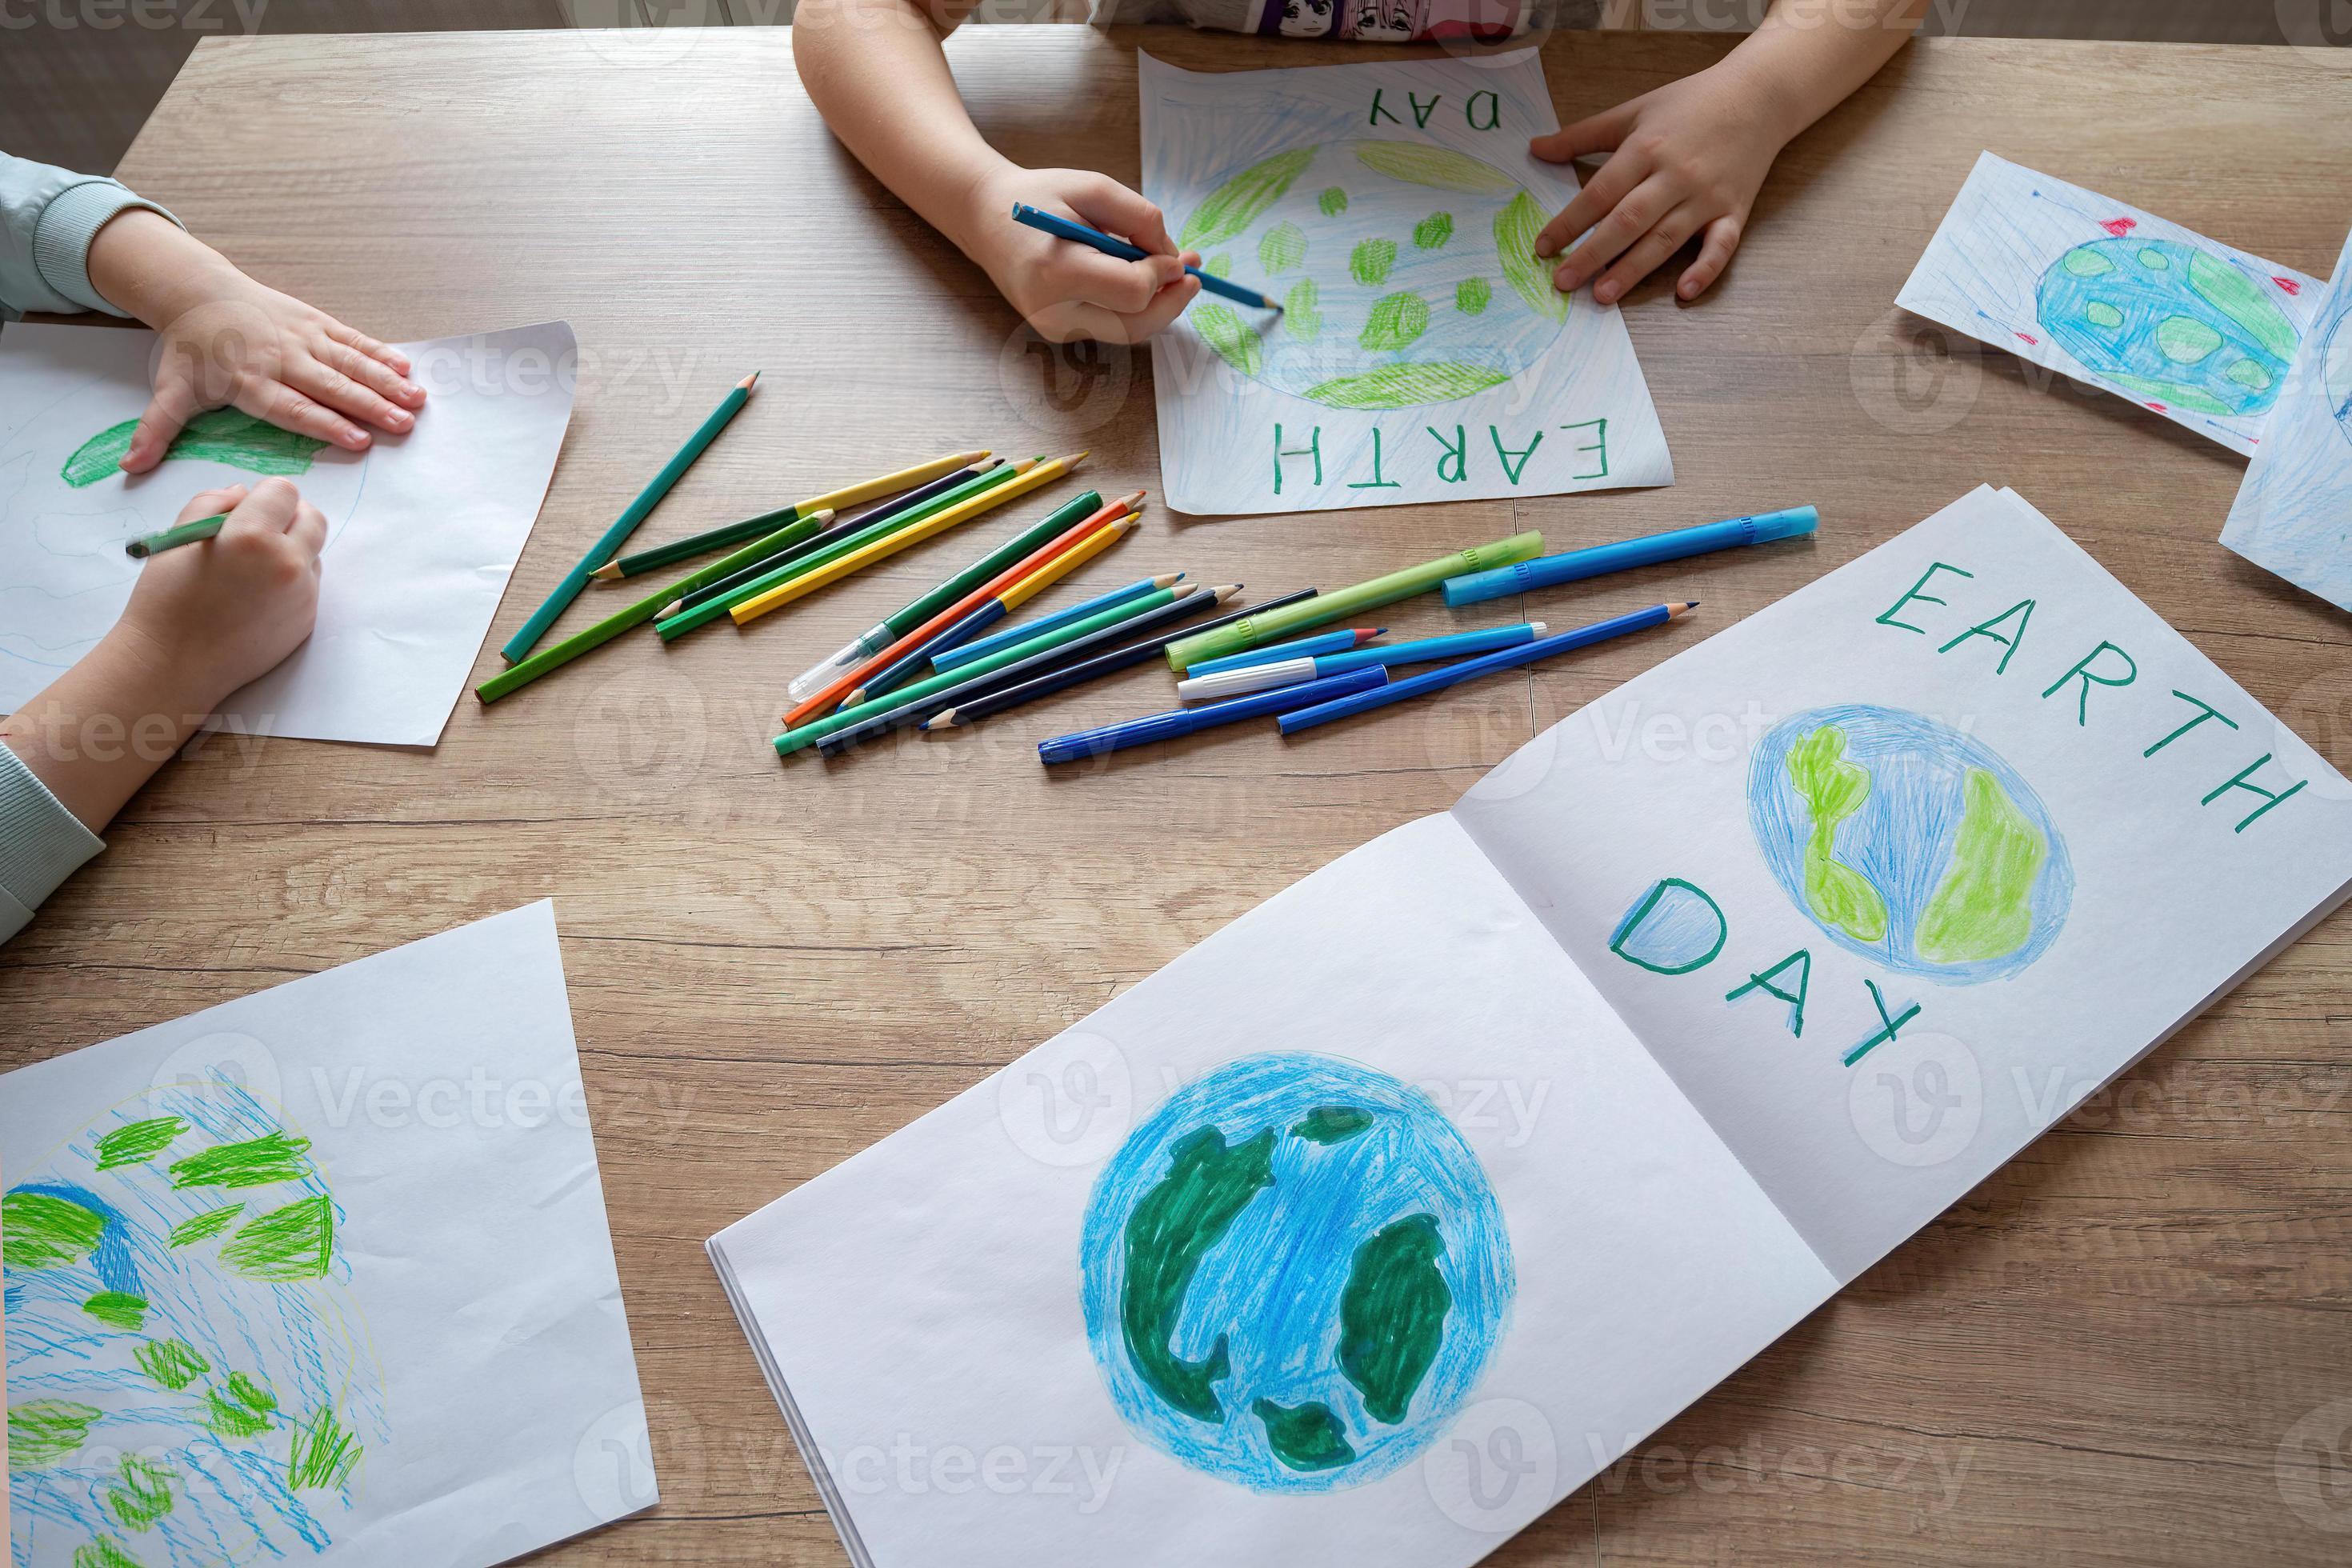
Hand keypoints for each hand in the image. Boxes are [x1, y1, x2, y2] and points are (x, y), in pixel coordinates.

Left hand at [83, 210, 426, 473]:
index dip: (324, 423)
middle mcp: (280, 358)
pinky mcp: (314, 321)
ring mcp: (301, 337)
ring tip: (417, 399)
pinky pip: (351, 339)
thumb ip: (157, 429)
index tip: (356, 439)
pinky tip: (404, 366)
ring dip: (385, 381)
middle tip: (403, 424)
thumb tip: (130, 467)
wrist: (198, 290)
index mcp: (250, 380)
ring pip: (348, 362)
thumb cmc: (193, 350)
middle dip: (369, 405)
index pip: (292, 407)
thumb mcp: (172, 389)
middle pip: (330, 386)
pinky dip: (378, 352)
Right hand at [115, 480, 326, 713]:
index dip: (266, 495)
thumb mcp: (178, 538)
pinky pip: (309, 585)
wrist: (175, 665)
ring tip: (250, 568)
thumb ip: (212, 503)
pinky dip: (290, 580)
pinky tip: (256, 596)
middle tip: (259, 528)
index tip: (248, 508)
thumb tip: (243, 492)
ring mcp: (303, 595)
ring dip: (291, 549)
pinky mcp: (308, 620)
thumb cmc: (166, 599)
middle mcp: (288, 563)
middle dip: (289, 516)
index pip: (285, 491)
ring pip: (313, 552)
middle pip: (313, 518)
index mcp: (253, 536)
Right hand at [961, 164, 1201, 344]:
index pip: (1132, 292)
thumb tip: (1174, 258)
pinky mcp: (1058, 333)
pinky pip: (1112, 327)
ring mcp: (1053, 329)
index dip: (1164, 276)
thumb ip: (1139, 218)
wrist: (985, 217)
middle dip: (1172, 301)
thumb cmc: (1039, 196)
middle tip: (1194, 276)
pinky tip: (1141, 280)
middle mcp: (1053, 312)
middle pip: (1135, 326)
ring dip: (1158, 307)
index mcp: (1056, 273)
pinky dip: (1135, 308)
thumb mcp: (1092, 187)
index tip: (1179, 257)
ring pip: (1128, 333)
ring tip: (1173, 274)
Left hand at [1529, 60, 1792, 304]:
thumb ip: (1582, 135)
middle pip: (1628, 220)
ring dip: (1633, 270)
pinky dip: (1705, 269)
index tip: (1543, 247)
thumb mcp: (1633, 110)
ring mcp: (1707, 196)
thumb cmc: (1690, 103)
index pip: (1600, 192)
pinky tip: (1684, 292)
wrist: (1758, 95)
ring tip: (1602, 296)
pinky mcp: (1735, 210)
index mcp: (1646, 148)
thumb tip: (1535, 148)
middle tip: (1562, 282)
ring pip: (1666, 238)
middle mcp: (1675, 175)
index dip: (1569, 222)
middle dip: (1593, 254)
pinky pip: (1722, 245)